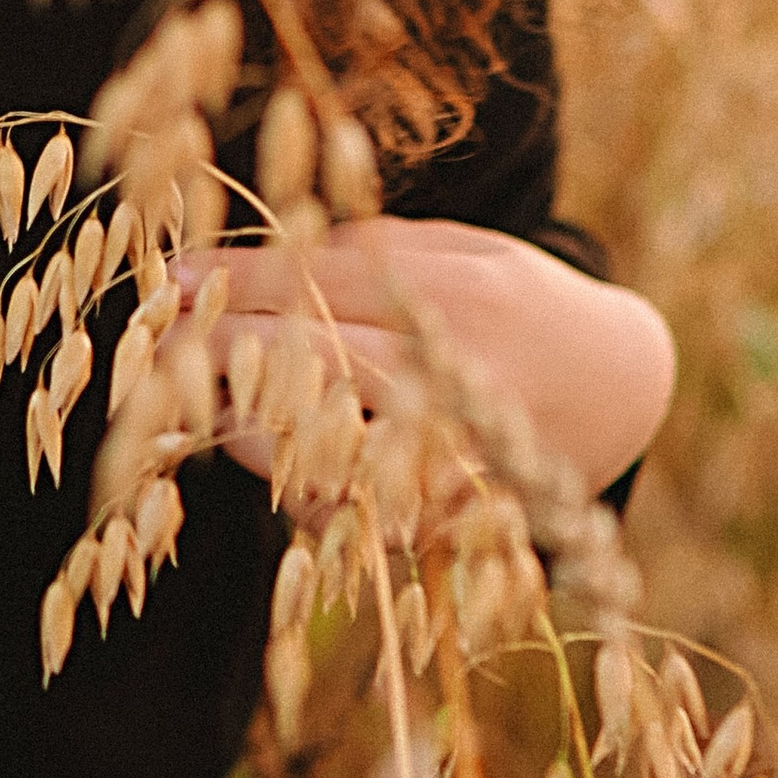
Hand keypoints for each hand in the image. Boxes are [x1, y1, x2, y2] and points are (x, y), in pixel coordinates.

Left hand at [177, 217, 674, 499]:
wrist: (618, 392)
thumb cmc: (517, 303)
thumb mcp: (461, 250)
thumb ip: (366, 250)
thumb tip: (247, 257)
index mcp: (456, 302)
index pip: (316, 285)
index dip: (231, 280)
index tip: (169, 277)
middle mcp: (452, 384)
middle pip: (305, 359)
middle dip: (217, 345)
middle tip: (160, 335)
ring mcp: (449, 464)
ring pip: (313, 446)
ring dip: (237, 418)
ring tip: (192, 393)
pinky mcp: (441, 527)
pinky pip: (339, 513)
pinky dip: (285, 481)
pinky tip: (253, 447)